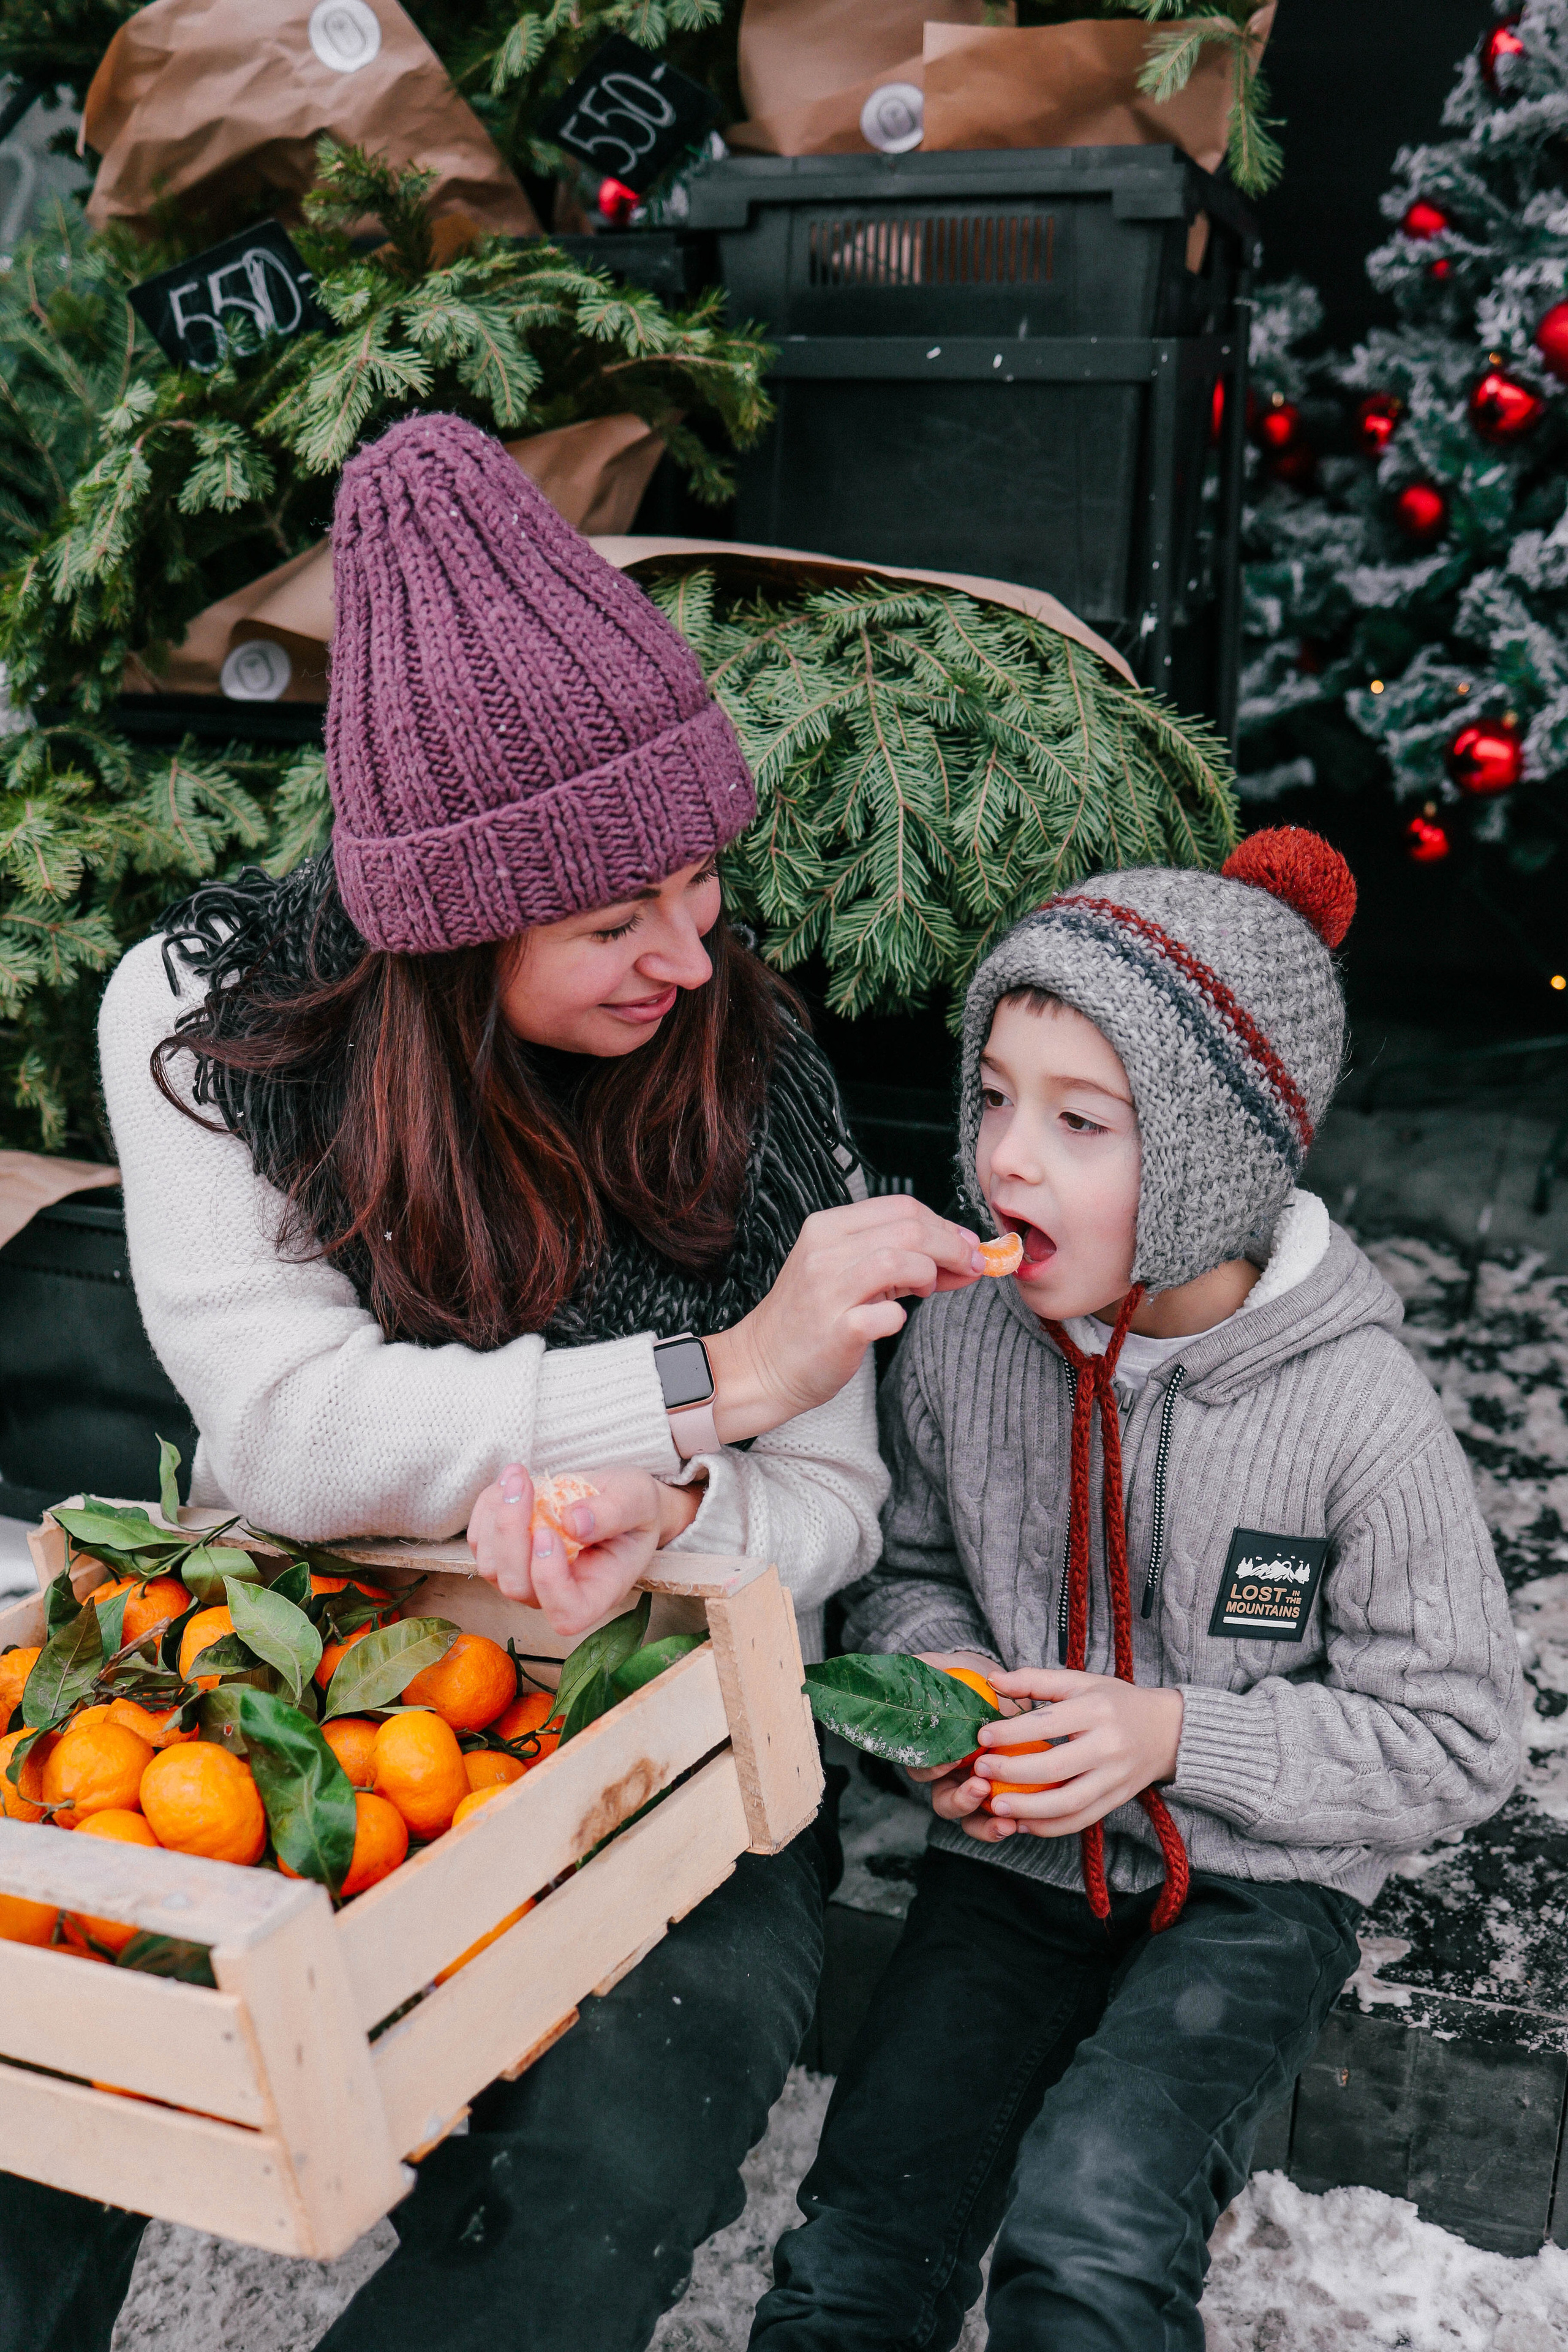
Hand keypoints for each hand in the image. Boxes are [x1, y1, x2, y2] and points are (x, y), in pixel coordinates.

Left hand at [467, 1465, 701, 1637]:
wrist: (617, 1499)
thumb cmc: (634, 1505)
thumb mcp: (638, 1498)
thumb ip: (613, 1512)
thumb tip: (572, 1522)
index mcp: (599, 1591)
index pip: (566, 1614)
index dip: (550, 1582)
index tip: (549, 1533)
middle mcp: (558, 1594)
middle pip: (517, 1587)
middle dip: (511, 1534)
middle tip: (523, 1483)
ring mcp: (528, 1579)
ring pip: (491, 1567)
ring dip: (496, 1516)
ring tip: (517, 1474)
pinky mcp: (506, 1557)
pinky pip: (481, 1541)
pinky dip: (487, 1508)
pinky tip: (510, 1482)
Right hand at [705, 1198, 985, 1441]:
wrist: (763, 1365)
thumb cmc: (811, 1318)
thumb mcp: (845, 1271)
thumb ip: (897, 1257)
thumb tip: (965, 1253)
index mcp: (827, 1228)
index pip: (902, 1207)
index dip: (944, 1225)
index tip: (965, 1247)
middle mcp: (825, 1251)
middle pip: (910, 1228)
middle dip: (952, 1247)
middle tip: (969, 1268)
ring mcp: (828, 1290)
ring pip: (902, 1260)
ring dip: (930, 1274)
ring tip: (927, 1291)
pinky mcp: (836, 1330)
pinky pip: (888, 1314)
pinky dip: (901, 1317)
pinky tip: (893, 1320)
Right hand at [903, 1652, 1029, 1843]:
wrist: (996, 1684)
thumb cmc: (961, 1677)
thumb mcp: (939, 1667)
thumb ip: (924, 1667)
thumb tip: (917, 1665)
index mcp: (929, 1750)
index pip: (921, 1768)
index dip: (932, 1768)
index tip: (951, 1759)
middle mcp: (947, 1776)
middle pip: (944, 1802)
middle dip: (961, 1801)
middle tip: (979, 1788)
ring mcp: (972, 1787)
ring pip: (970, 1819)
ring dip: (985, 1824)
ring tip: (1005, 1822)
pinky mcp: (1001, 1792)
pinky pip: (998, 1817)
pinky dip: (1006, 1823)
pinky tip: (1022, 1821)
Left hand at [972, 1669, 1183, 1838]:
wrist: (1167, 1731)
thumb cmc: (1116, 1702)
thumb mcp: (1080, 1682)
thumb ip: (1035, 1680)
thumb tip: (992, 1681)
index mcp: (1096, 1710)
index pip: (1047, 1724)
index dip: (1011, 1733)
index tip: (982, 1738)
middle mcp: (1108, 1746)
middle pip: (1055, 1768)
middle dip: (1012, 1773)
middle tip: (981, 1772)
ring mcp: (1115, 1778)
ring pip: (1068, 1803)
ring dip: (1028, 1809)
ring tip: (996, 1807)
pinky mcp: (1117, 1800)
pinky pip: (1081, 1820)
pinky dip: (1050, 1826)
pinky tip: (1023, 1822)